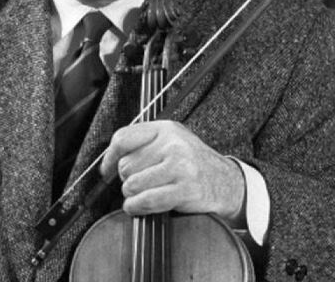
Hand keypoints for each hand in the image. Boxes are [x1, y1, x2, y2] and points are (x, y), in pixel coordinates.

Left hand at [99, 120, 245, 222]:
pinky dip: (137, 207)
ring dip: (132, 195)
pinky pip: (146, 200)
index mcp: (166, 128)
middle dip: (128, 179)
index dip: (109, 157)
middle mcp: (173, 143)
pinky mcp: (185, 189)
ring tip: (145, 195)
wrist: (228, 183)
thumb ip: (144, 144)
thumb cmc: (193, 164)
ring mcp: (180, 166)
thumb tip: (109, 161)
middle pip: (125, 165)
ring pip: (132, 184)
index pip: (123, 138)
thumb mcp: (172, 142)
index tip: (106, 171)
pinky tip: (139, 207)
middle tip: (142, 184)